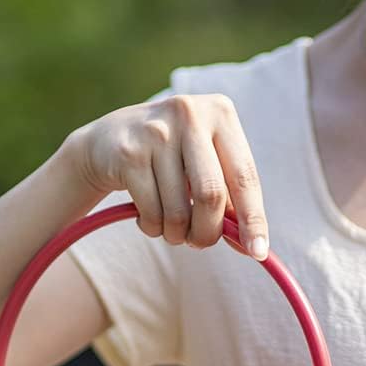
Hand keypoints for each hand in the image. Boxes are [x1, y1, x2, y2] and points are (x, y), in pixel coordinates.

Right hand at [63, 92, 268, 257]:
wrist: (106, 142)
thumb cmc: (171, 161)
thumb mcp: (205, 169)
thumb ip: (231, 203)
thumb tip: (255, 248)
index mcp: (220, 113)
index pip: (244, 176)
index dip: (253, 219)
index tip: (258, 253)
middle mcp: (189, 112)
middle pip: (212, 195)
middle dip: (207, 232)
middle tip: (199, 244)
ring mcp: (156, 130)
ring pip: (179, 210)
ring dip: (177, 234)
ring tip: (170, 227)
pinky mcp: (128, 152)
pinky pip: (152, 213)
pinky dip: (153, 228)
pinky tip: (147, 216)